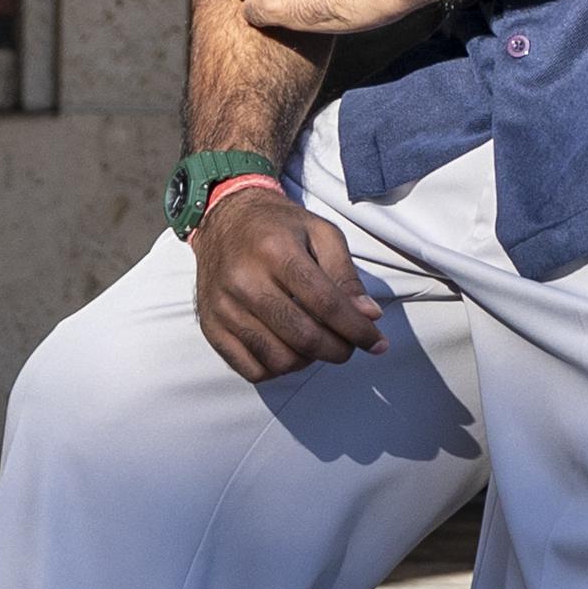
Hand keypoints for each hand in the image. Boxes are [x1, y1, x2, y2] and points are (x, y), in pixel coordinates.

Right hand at [191, 186, 385, 385]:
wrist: (224, 219)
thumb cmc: (278, 226)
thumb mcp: (321, 234)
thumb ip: (346, 276)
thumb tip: (369, 316)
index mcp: (275, 250)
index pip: (326, 304)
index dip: (357, 330)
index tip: (376, 342)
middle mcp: (244, 280)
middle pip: (303, 336)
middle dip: (338, 350)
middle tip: (349, 346)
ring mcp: (223, 307)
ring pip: (279, 359)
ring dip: (309, 361)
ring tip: (317, 343)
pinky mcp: (211, 326)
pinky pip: (251, 369)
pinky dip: (278, 369)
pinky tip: (289, 350)